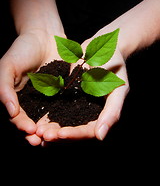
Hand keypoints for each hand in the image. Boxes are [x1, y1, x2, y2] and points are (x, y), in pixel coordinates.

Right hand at [0, 29, 62, 144]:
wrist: (43, 34)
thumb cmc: (22, 48)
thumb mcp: (8, 66)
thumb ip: (5, 89)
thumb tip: (10, 112)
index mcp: (18, 97)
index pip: (18, 117)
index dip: (22, 125)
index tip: (29, 130)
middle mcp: (33, 100)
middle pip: (34, 121)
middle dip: (37, 133)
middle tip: (42, 140)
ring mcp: (49, 97)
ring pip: (50, 117)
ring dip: (51, 128)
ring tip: (55, 136)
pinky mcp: (63, 91)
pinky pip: (64, 105)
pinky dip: (65, 115)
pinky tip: (69, 122)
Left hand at [36, 26, 128, 142]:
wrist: (104, 48)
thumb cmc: (115, 67)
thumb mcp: (118, 89)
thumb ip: (112, 112)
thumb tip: (101, 137)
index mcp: (102, 116)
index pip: (88, 132)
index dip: (75, 135)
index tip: (60, 134)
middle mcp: (89, 114)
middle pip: (73, 131)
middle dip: (58, 135)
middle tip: (42, 136)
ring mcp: (77, 105)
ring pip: (63, 123)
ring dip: (51, 128)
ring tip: (36, 131)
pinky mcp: (67, 96)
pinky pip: (57, 107)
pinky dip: (47, 114)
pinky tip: (36, 118)